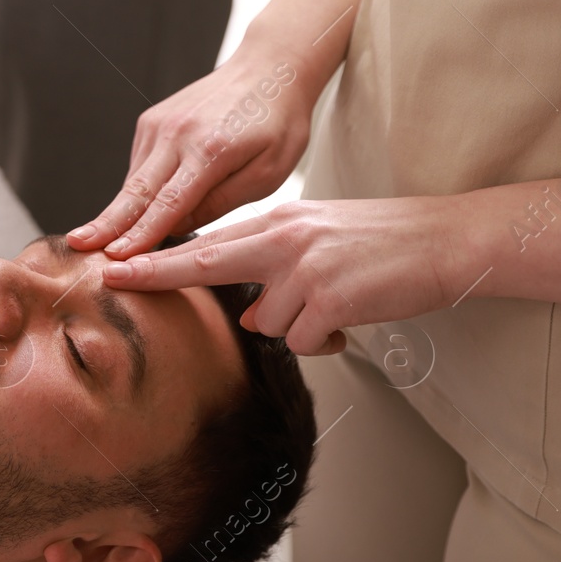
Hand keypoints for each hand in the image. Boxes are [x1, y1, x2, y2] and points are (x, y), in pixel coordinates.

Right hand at [67, 51, 314, 258]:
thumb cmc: (278, 123)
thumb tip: (178, 226)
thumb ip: (222, 201)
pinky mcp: (151, 119)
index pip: (168, 203)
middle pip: (136, 191)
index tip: (115, 257)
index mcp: (211, 150)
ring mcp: (159, 123)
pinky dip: (136, 189)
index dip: (141, 233)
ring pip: (134, 179)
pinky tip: (136, 208)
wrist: (268, 67)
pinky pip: (140, 164)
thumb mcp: (269, 172)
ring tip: (94, 239)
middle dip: (105, 223)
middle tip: (76, 244)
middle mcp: (177, 134)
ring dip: (116, 211)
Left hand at [100, 195, 477, 355]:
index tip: (116, 263)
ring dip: (297, 326)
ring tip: (338, 304)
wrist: (445, 240)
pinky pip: (302, 340)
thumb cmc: (382, 242)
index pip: (207, 241)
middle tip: (115, 279)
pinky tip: (352, 319)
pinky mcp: (330, 298)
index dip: (159, 257)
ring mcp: (305, 268)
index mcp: (279, 220)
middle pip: (205, 264)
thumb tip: (248, 314)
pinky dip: (325, 340)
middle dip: (157, 275)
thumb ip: (274, 266)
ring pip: (266, 321)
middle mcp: (284, 238)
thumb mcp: (317, 238)